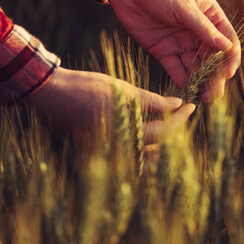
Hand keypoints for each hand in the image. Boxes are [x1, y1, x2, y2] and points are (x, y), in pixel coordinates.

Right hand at [27, 67, 194, 143]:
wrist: (52, 93)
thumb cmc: (88, 88)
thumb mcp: (125, 90)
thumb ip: (153, 101)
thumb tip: (177, 104)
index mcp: (126, 134)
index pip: (164, 132)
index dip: (181, 119)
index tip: (191, 106)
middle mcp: (117, 149)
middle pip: (155, 147)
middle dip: (173, 131)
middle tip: (181, 114)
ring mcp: (107, 152)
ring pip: (142, 155)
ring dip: (158, 143)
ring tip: (168, 122)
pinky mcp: (99, 149)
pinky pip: (127, 153)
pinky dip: (141, 144)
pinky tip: (147, 129)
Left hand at [98, 0, 240, 101]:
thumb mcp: (184, 6)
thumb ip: (204, 29)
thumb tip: (227, 47)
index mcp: (210, 16)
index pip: (227, 40)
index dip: (230, 58)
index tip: (227, 74)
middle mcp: (199, 32)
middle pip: (212, 58)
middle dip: (215, 76)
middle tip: (216, 93)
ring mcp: (182, 42)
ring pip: (196, 66)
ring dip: (201, 82)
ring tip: (205, 97)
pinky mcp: (164, 51)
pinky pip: (176, 68)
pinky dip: (182, 80)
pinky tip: (187, 92)